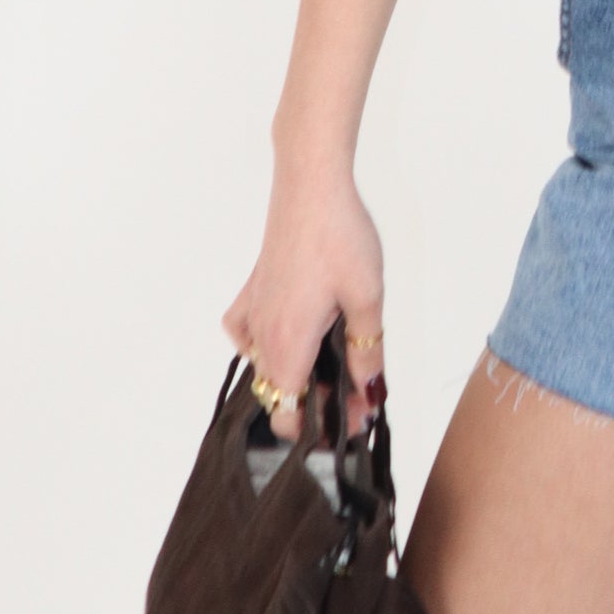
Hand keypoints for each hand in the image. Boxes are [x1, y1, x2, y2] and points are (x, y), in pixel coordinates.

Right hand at [222, 154, 387, 440]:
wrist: (311, 185)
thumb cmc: (340, 237)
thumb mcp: (367, 297)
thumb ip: (367, 350)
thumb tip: (368, 390)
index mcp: (288, 344)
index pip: (288, 415)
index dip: (320, 428)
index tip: (354, 417)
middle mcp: (261, 336)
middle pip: (279, 394)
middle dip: (317, 402)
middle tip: (357, 388)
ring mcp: (251, 312)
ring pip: (264, 366)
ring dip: (295, 375)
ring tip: (334, 361)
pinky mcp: (250, 290)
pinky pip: (244, 334)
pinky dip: (259, 344)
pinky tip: (284, 333)